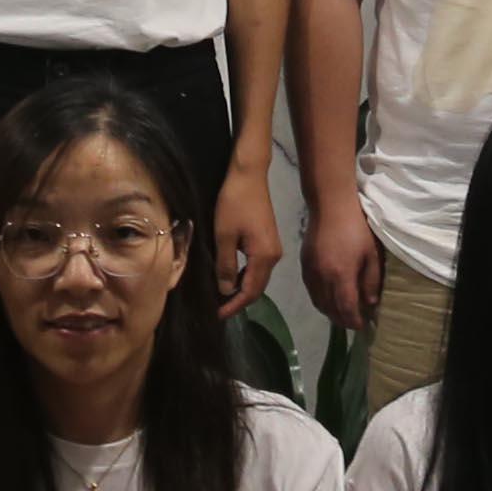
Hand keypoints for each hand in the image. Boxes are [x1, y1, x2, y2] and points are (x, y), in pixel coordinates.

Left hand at [211, 163, 283, 314]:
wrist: (249, 175)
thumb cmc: (234, 203)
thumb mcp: (223, 236)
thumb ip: (225, 266)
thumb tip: (226, 291)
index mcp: (264, 257)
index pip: (251, 292)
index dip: (234, 306)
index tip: (217, 315)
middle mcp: (274, 256)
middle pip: (257, 287)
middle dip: (238, 300)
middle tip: (217, 309)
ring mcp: (273, 248)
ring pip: (257, 277)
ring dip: (241, 288)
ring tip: (221, 296)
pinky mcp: (268, 240)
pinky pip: (257, 266)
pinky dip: (245, 276)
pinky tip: (230, 276)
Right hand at [302, 196, 381, 332]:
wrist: (331, 206)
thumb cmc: (357, 227)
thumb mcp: (371, 254)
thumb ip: (371, 281)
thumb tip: (370, 303)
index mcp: (341, 275)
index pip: (346, 308)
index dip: (353, 321)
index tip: (362, 326)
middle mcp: (322, 278)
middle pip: (330, 309)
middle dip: (342, 320)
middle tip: (353, 323)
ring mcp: (310, 272)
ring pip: (318, 302)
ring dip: (330, 313)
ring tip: (342, 315)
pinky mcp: (304, 265)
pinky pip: (311, 291)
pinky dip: (320, 300)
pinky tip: (328, 299)